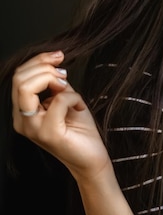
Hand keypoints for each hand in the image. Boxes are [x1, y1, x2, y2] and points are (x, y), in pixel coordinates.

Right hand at [12, 50, 110, 181]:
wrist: (92, 157)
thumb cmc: (80, 129)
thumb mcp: (66, 98)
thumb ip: (55, 83)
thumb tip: (53, 65)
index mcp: (23, 112)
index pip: (19, 77)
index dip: (39, 60)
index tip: (59, 56)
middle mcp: (22, 120)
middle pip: (19, 78)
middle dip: (44, 67)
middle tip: (64, 74)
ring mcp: (32, 128)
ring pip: (27, 86)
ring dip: (52, 78)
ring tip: (67, 87)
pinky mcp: (48, 133)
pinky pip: (57, 100)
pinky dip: (72, 96)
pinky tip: (78, 105)